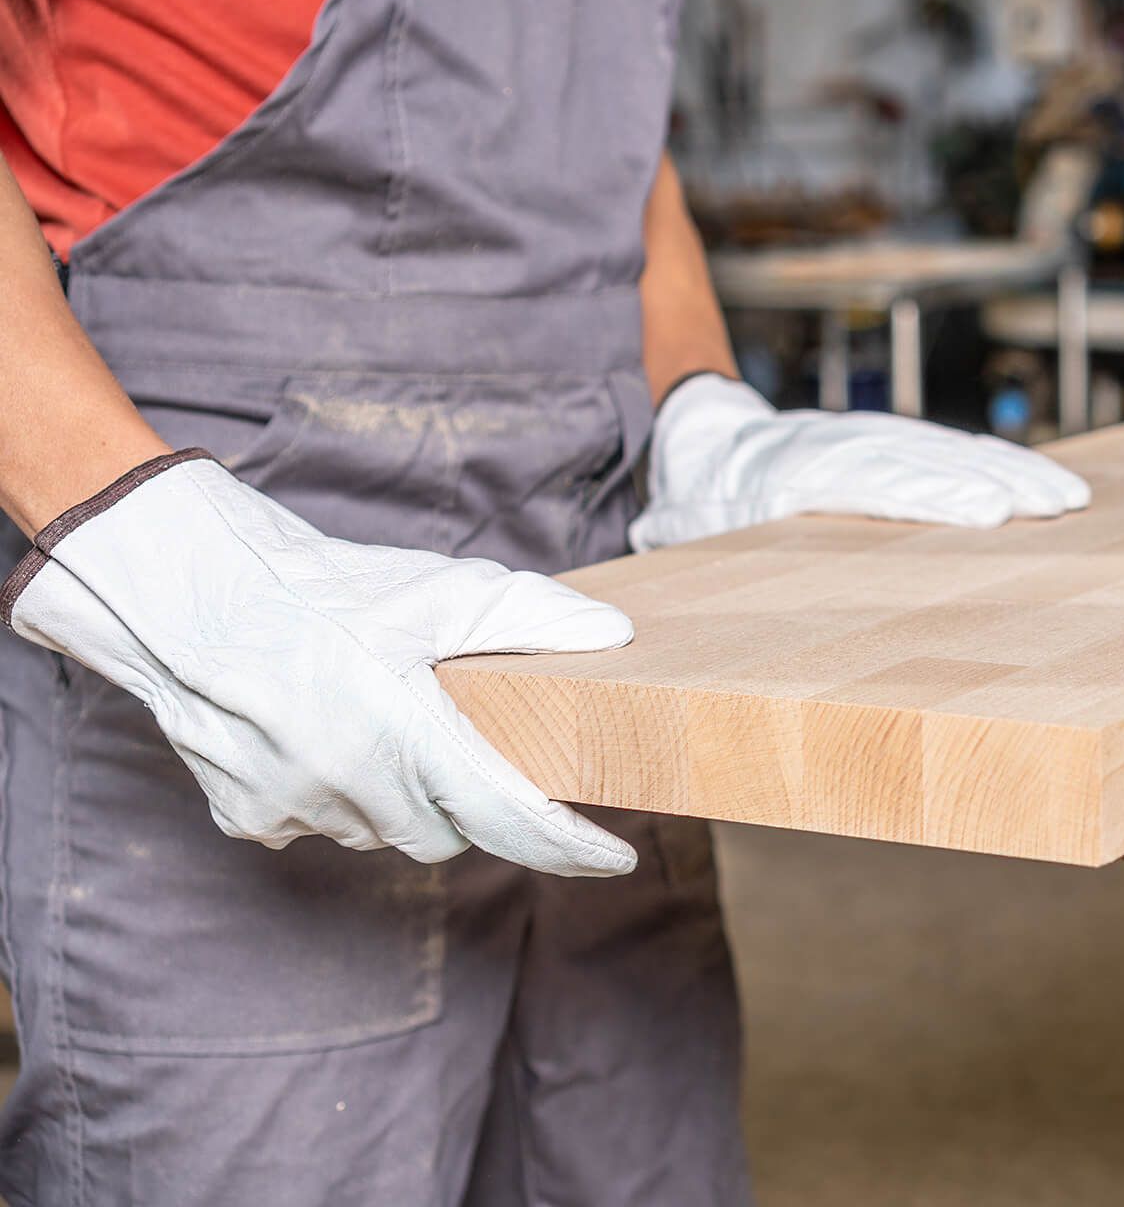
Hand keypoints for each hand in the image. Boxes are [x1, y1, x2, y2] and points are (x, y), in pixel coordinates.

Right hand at [3, 452, 638, 875]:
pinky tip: (321, 736)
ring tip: (380, 726)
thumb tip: (613, 637)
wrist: (187, 591)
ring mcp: (298, 810)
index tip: (616, 856)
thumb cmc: (322, 588)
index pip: (514, 819)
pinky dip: (336, 796)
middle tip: (464, 749)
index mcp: (411, 737)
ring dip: (398, 798)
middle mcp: (355, 788)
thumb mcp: (441, 590)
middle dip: (467, 802)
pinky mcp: (249, 816)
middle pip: (448, 833)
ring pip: (382, 832)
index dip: (572, 847)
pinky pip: (318, 825)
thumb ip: (533, 618)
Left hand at [631, 374, 1091, 550]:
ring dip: (1009, 473)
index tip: (981, 510)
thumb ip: (685, 539)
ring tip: (1065, 500)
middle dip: (989, 482)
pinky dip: (999, 463)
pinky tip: (1043, 484)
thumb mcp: (684, 527)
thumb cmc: (699, 500)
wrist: (705, 438)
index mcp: (788, 471)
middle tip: (1049, 509)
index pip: (869, 478)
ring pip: (947, 450)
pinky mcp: (891, 444)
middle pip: (924, 459)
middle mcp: (838, 447)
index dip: (929, 492)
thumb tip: (649, 575)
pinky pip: (950, 450)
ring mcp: (870, 440)